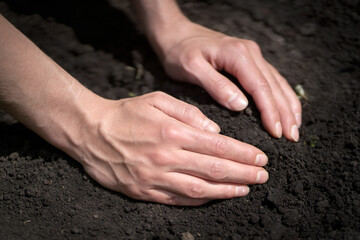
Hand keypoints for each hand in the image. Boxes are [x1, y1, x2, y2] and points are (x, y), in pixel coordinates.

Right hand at [71, 92, 268, 205]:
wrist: (91, 133)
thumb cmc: (126, 113)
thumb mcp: (157, 100)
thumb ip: (188, 113)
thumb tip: (215, 130)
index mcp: (172, 132)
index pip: (217, 146)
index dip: (242, 153)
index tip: (260, 157)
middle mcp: (167, 157)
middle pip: (214, 168)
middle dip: (244, 172)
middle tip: (264, 174)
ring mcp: (156, 177)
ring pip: (200, 189)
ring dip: (227, 190)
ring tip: (248, 188)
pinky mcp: (145, 191)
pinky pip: (179, 200)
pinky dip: (202, 200)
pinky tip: (218, 197)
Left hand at [160, 22, 301, 141]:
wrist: (176, 33)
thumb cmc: (179, 52)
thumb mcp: (191, 68)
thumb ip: (216, 85)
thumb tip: (241, 105)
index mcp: (238, 54)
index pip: (260, 87)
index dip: (270, 112)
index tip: (276, 133)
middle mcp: (250, 52)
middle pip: (273, 86)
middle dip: (284, 113)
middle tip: (292, 137)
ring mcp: (252, 55)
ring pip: (277, 82)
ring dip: (288, 106)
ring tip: (295, 128)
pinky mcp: (249, 60)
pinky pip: (271, 79)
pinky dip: (282, 95)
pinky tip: (287, 107)